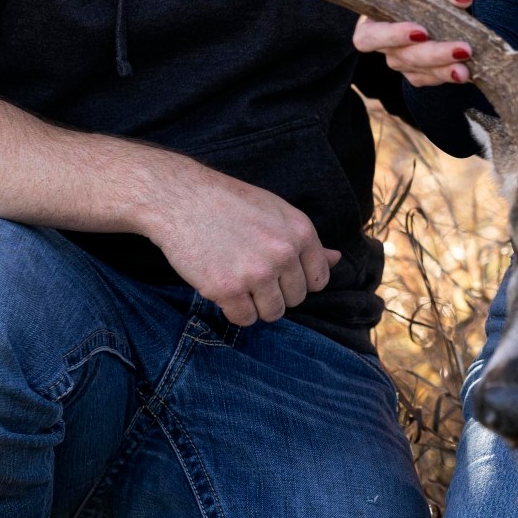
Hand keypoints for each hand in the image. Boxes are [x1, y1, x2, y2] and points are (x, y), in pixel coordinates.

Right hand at [137, 158, 333, 325]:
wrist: (181, 198)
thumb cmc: (230, 204)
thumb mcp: (276, 212)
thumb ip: (306, 240)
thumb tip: (336, 259)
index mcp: (300, 233)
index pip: (318, 279)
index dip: (298, 280)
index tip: (278, 273)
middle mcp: (284, 254)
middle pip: (295, 299)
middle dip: (276, 293)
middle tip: (250, 274)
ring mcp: (256, 273)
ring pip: (273, 313)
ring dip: (256, 305)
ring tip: (238, 282)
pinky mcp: (227, 289)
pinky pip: (244, 319)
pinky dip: (235, 311)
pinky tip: (223, 290)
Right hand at [354, 0, 476, 85]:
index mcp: (375, 16)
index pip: (367, 37)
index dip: (390, 37)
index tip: (421, 32)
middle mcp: (385, 44)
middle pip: (401, 57)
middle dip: (432, 55)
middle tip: (462, 49)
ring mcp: (402, 61)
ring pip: (417, 72)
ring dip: (444, 69)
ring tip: (467, 67)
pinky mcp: (420, 73)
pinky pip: (430, 80)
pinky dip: (447, 76)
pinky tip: (466, 72)